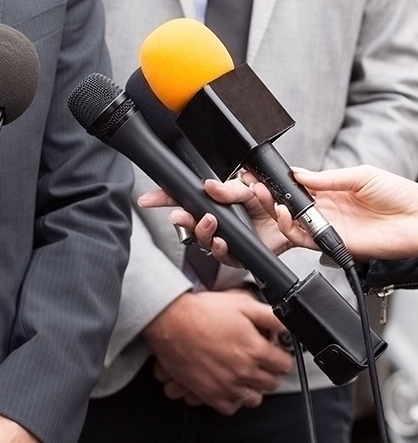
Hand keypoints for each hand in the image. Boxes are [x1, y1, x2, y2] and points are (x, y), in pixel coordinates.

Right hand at [137, 177, 291, 266]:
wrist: (295, 220)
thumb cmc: (270, 203)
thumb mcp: (248, 189)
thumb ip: (229, 190)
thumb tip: (209, 186)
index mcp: (213, 203)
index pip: (182, 200)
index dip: (163, 199)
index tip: (147, 199)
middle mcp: (215, 222)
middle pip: (189, 224)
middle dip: (181, 220)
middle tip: (179, 215)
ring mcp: (225, 239)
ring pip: (204, 241)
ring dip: (203, 232)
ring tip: (209, 222)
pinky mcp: (238, 255)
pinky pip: (224, 256)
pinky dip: (222, 248)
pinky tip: (223, 240)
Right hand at [142, 289, 292, 415]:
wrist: (170, 321)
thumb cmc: (201, 312)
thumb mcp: (240, 304)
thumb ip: (270, 316)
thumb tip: (289, 323)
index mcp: (255, 349)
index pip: (284, 364)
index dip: (279, 356)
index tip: (272, 353)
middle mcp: (244, 371)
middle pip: (271, 383)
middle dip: (267, 371)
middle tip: (256, 361)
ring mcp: (227, 384)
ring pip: (254, 399)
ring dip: (252, 387)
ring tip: (243, 374)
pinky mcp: (209, 393)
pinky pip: (231, 407)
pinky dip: (232, 399)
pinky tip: (228, 385)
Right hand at [248, 165, 417, 259]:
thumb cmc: (399, 195)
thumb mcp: (361, 175)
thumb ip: (328, 178)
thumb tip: (300, 174)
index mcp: (331, 192)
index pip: (298, 187)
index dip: (280, 182)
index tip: (263, 175)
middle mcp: (327, 211)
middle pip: (289, 206)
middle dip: (270, 196)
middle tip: (257, 186)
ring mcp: (328, 227)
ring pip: (292, 224)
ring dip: (276, 212)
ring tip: (268, 199)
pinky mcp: (333, 243)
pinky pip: (305, 239)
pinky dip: (291, 228)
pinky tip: (287, 215)